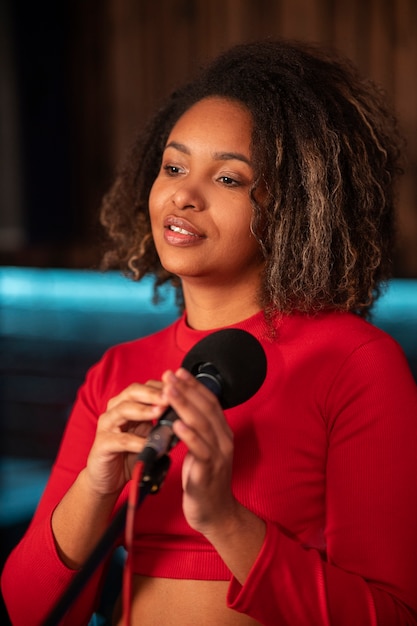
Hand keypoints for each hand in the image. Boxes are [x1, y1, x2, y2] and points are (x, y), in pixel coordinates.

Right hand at [85, 381, 167, 495]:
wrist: (108, 478)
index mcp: (126, 404)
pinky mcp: (102, 444)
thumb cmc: (130, 453)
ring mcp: (106, 426)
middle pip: (132, 392)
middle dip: (152, 393)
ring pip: (124, 410)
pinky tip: (150, 444)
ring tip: (160, 412)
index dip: (161, 386)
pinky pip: (121, 440)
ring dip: (144, 410)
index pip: (144, 387)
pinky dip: (137, 441)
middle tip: (169, 396)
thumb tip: (184, 414)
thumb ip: (160, 422)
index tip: (178, 388)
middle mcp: (114, 410)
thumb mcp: (148, 434)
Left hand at [161, 368, 237, 536]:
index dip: (194, 386)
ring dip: (185, 405)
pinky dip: (189, 435)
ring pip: (202, 424)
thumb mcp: (202, 450)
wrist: (215, 514)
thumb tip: (181, 409)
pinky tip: (177, 424)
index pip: (209, 402)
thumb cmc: (205, 480)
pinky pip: (200, 450)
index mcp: (222, 433)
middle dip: (186, 389)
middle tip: (169, 375)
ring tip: (169, 391)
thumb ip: (197, 430)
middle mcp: (223, 440)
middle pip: (206, 408)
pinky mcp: (208, 472)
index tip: (178, 372)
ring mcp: (218, 456)